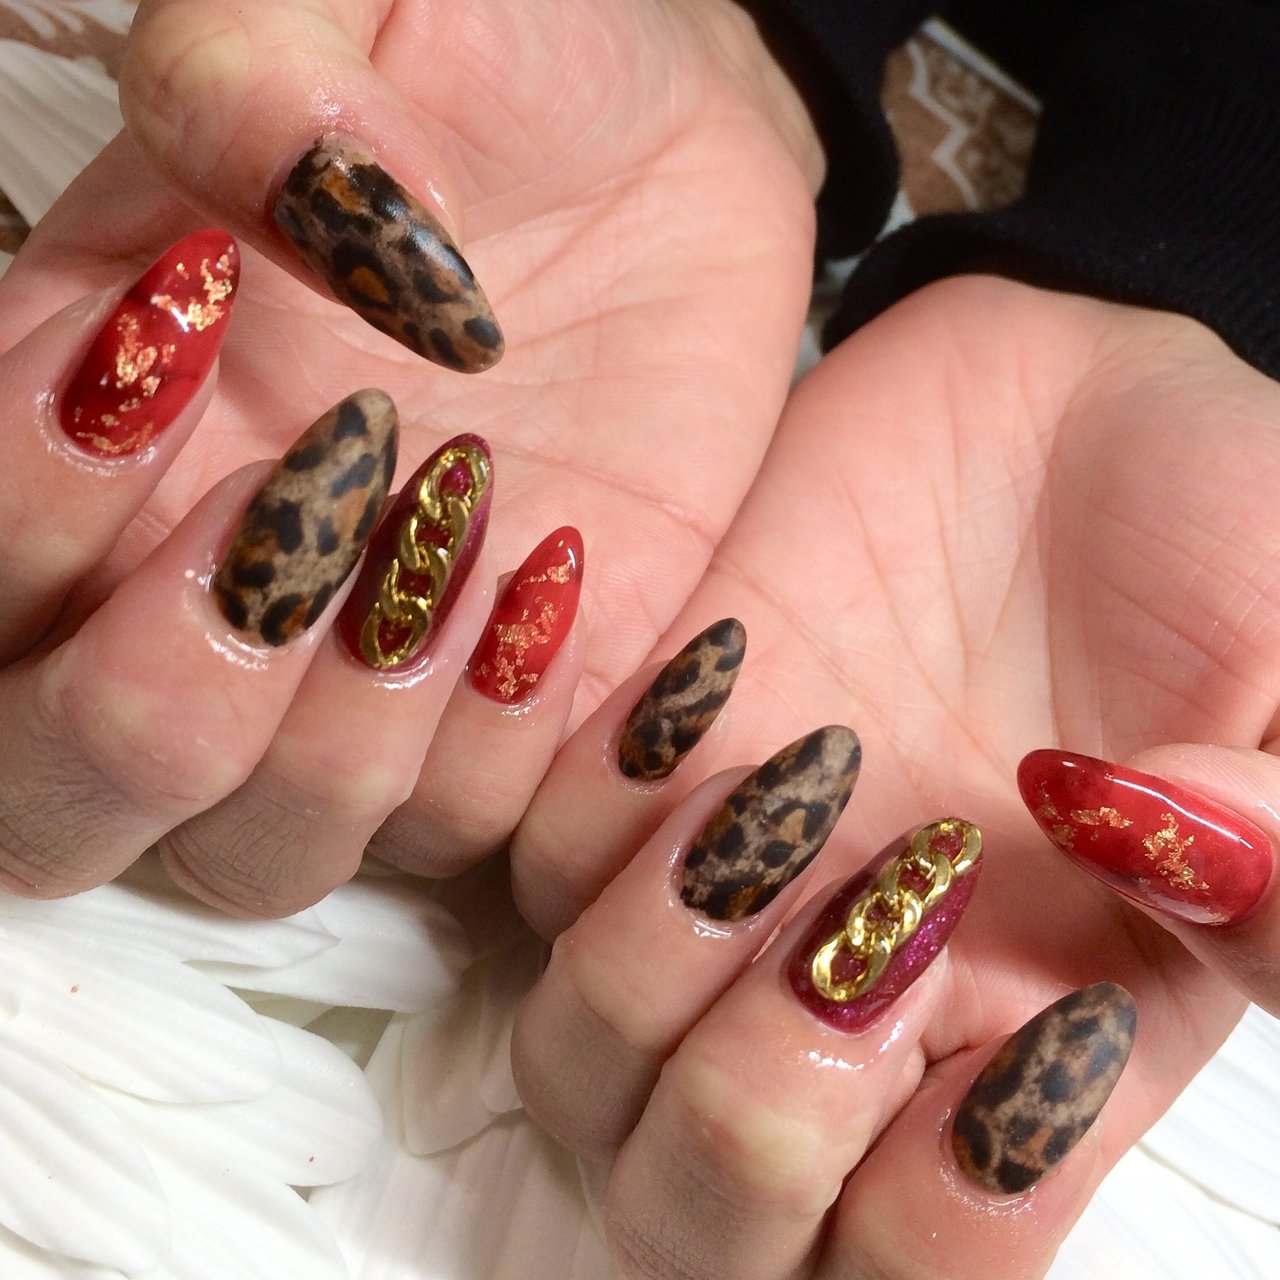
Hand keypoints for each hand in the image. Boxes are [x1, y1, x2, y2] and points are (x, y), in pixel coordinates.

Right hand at [0, 0, 820, 911]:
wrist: (664, 155)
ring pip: (254, 857)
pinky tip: (560, 577)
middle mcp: (192, 586)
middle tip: (313, 491)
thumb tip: (311, 193)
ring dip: (342, 740)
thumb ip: (258, 65)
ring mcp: (350, 677)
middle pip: (56, 797)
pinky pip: (459, 831)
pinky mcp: (499, 713)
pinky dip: (502, 746)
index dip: (27, 497)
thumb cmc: (498, 56)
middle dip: (158, 702)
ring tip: (464, 520)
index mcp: (93, 419)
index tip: (193, 323)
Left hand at [509, 276, 1279, 1277]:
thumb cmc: (1212, 523)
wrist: (1057, 397)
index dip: (944, 1213)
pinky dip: (587, 793)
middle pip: (700, 1209)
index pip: (925, 1262)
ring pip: (580, 1058)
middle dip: (750, 1111)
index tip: (1027, 1017)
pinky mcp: (638, 761)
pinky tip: (710, 674)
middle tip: (873, 918)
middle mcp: (861, 986)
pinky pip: (528, 855)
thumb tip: (1171, 857)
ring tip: (792, 773)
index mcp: (1043, 1024)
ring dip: (652, 950)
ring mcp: (732, 878)